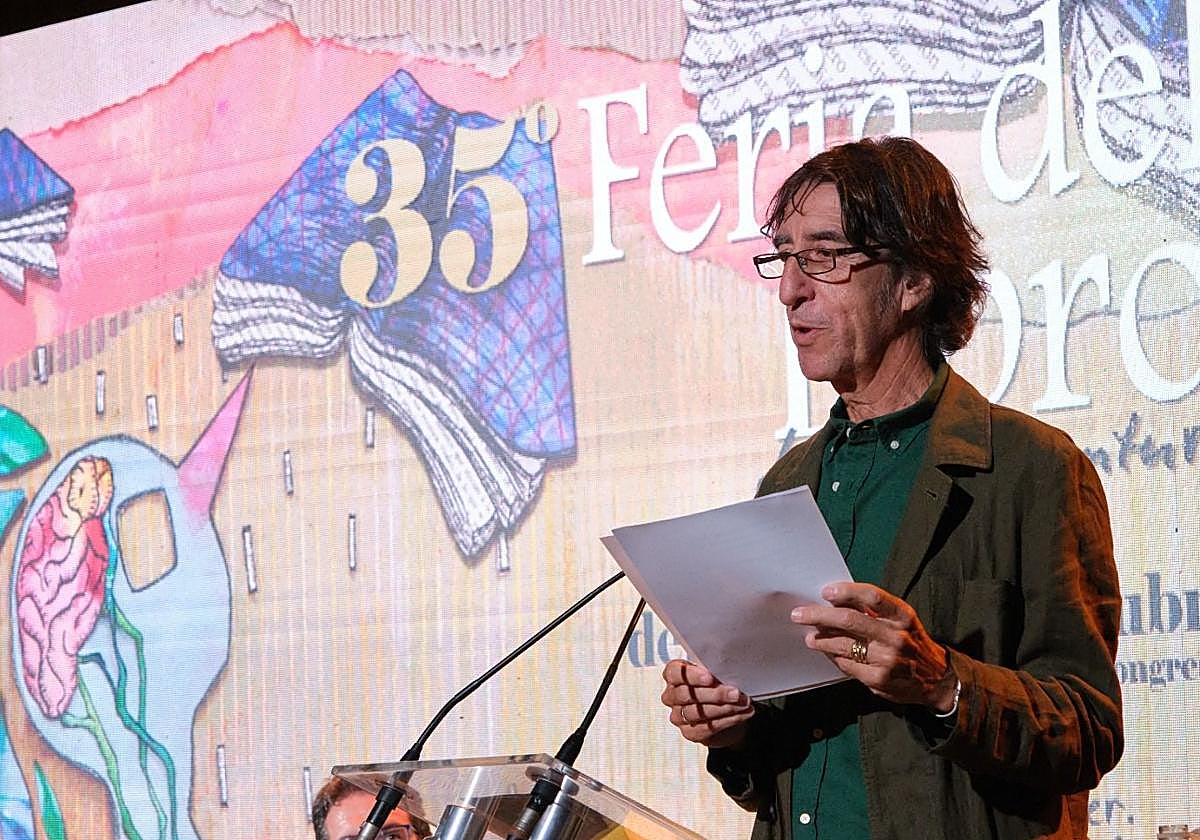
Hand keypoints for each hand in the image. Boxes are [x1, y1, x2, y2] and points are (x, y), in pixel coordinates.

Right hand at [660, 659, 753, 747]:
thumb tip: (728, 668)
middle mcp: (671, 696)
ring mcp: (678, 716)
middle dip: (715, 694)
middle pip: (687, 695)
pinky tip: (743, 713)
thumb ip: (715, 669)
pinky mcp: (689, 732)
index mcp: (673, 675)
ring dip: (725, 708)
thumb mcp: (714, 672)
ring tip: (744, 703)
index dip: (692, 676)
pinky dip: (728, 720)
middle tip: (736, 693)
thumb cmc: (716, 684)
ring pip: (697, 713)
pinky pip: (707, 728)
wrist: (724, 710)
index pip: (675, 673)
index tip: (710, 678)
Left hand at [792, 582, 956, 710]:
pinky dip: (834, 657)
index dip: (847, 591)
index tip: (826, 591)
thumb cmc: (911, 641)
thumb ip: (873, 609)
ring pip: (843, 644)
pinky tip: (828, 652)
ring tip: (810, 636)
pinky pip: (846, 664)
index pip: (872, 597)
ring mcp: (886, 660)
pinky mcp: (878, 680)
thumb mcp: (901, 619)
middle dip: (819, 615)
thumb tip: (837, 598)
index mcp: (902, 615)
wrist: (937, 679)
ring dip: (821, 639)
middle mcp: (895, 636)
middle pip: (850, 620)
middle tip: (799, 614)